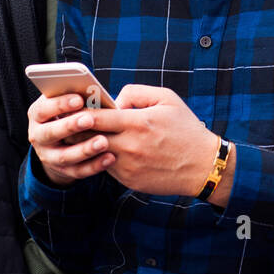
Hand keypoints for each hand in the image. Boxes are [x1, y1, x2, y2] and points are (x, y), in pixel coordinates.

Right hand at [27, 91, 113, 186]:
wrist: (58, 142)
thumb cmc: (67, 112)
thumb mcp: (65, 102)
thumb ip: (73, 96)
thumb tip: (90, 89)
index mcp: (37, 115)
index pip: (43, 110)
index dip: (60, 104)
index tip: (79, 99)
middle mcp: (38, 137)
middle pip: (50, 133)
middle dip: (70, 126)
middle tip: (90, 120)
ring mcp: (49, 156)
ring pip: (64, 156)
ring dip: (85, 149)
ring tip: (104, 141)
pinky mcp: (63, 171)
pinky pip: (79, 171)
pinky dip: (95, 165)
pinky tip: (110, 157)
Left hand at [85, 85, 226, 200]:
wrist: (203, 166)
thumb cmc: (186, 129)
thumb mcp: (167, 99)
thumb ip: (136, 93)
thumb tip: (114, 101)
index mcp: (137, 123)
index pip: (95, 117)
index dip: (79, 112)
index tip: (72, 108)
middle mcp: (130, 146)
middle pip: (88, 138)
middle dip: (77, 130)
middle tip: (70, 123)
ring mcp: (128, 166)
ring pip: (95, 154)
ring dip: (89, 146)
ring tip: (85, 137)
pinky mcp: (129, 181)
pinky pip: (107, 167)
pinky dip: (104, 159)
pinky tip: (107, 151)